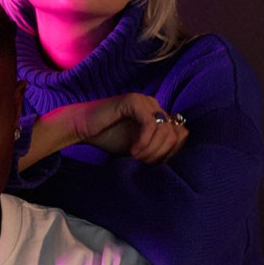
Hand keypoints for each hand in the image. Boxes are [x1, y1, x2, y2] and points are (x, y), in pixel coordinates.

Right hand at [71, 94, 187, 163]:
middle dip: (160, 153)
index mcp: (158, 115)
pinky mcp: (133, 101)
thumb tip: (174, 157)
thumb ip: (157, 147)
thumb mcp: (139, 147)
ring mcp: (145, 101)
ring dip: (152, 149)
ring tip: (136, 156)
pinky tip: (133, 150)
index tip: (152, 163)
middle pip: (175, 134)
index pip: (181, 134)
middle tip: (142, 161)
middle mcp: (154, 105)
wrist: (82, 128)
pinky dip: (144, 141)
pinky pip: (150, 124)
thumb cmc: (108, 137)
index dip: (171, 153)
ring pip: (165, 130)